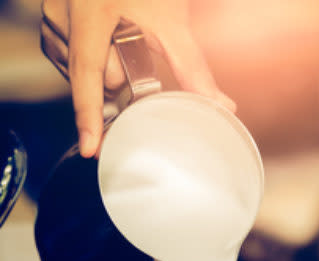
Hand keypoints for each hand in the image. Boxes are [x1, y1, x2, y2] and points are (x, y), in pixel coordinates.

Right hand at [41, 0, 235, 157]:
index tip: (89, 148)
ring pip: (81, 67)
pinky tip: (111, 42)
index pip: (87, 76)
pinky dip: (95, 57)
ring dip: (107, 66)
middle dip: (121, 76)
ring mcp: (54, 13)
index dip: (89, 116)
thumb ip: (192, 67)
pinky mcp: (53, 15)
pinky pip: (72, 53)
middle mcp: (63, 13)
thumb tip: (223, 107)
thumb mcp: (172, 21)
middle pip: (93, 75)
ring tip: (126, 39)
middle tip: (141, 55)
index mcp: (90, 13)